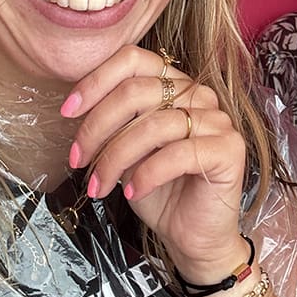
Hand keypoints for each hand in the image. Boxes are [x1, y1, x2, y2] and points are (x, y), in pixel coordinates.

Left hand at [60, 45, 247, 282]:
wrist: (192, 237)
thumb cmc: (158, 191)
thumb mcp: (126, 151)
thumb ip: (113, 123)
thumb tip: (75, 109)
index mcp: (175, 84)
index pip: (133, 59)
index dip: (96, 81)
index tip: (67, 111)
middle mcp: (199, 95)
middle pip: (138, 91)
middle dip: (97, 127)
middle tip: (78, 160)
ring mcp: (217, 120)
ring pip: (154, 124)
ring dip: (116, 158)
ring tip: (98, 186)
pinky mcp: (229, 149)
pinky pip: (178, 153)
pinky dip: (146, 174)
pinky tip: (131, 193)